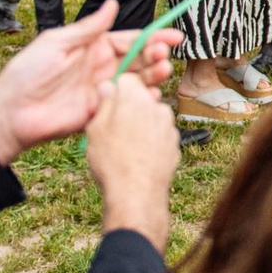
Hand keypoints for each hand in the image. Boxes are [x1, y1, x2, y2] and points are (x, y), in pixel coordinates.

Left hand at [0, 2, 180, 165]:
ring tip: (163, 71)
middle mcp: (102, 69)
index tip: (175, 36)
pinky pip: (126, 107)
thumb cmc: (27, 72)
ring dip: (154, 77)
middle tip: (165, 55)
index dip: (153, 38)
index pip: (130, 40)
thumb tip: (112, 3)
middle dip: (157, 57)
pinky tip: (150, 97)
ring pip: (137, 83)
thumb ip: (88, 28)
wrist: (12, 111)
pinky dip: (141, 102)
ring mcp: (103, 92)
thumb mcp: (57, 42)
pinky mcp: (101, 114)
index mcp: (93, 48)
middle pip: (139, 61)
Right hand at [86, 72, 177, 253]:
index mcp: (135, 97)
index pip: (127, 79)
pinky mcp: (176, 143)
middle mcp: (157, 106)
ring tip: (124, 147)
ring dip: (140, 125)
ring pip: (151, 117)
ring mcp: (169, 125)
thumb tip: (107, 86)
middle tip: (112, 130)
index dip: (115, 91)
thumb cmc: (112, 161)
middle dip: (128, 108)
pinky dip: (150, 141)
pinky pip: (159, 134)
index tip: (107, 105)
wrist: (137, 194)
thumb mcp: (95, 129)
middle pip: (140, 99)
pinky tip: (138, 157)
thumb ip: (103, 103)